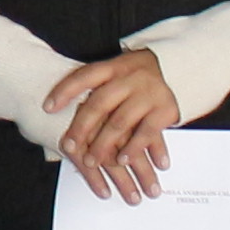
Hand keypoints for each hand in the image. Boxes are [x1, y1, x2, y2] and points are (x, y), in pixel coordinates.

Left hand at [43, 48, 181, 200]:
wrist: (183, 68)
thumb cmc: (141, 75)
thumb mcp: (120, 71)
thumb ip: (99, 86)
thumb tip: (63, 106)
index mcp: (114, 67)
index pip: (84, 76)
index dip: (64, 91)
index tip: (46, 107)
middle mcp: (130, 78)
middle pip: (99, 104)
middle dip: (81, 128)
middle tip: (68, 148)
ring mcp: (149, 94)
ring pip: (120, 122)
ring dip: (104, 145)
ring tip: (92, 162)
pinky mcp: (165, 110)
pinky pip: (146, 133)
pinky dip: (134, 149)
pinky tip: (124, 161)